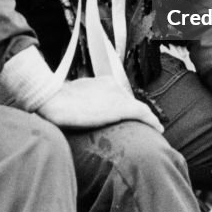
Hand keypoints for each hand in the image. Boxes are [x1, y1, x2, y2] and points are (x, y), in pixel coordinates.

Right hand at [37, 77, 163, 132]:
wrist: (52, 100)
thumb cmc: (54, 102)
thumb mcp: (69, 99)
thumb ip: (78, 103)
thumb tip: (75, 112)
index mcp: (100, 82)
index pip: (118, 95)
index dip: (125, 107)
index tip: (128, 118)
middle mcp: (112, 85)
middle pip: (129, 101)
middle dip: (135, 114)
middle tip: (141, 127)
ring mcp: (117, 95)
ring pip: (137, 108)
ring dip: (144, 118)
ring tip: (152, 129)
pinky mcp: (121, 107)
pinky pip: (143, 113)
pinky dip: (152, 121)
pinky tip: (158, 129)